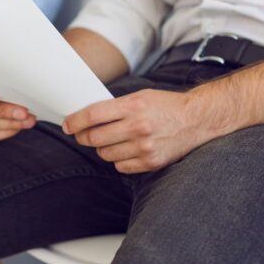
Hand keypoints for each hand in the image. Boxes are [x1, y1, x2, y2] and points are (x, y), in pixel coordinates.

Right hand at [0, 72, 35, 141]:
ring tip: (28, 120)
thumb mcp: (1, 72)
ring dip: (10, 123)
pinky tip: (19, 126)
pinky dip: (6, 131)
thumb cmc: (2, 78)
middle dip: (5, 112)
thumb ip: (4, 77)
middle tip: (23, 112)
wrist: (1, 88)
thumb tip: (20, 85)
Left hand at [63, 89, 205, 173]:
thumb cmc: (164, 106)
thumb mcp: (139, 97)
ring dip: (102, 149)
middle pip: (95, 138)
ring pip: (105, 154)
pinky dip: (118, 160)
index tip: (67, 125)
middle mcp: (138, 126)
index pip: (93, 116)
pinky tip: (126, 150)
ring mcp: (145, 146)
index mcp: (133, 106)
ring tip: (111, 141)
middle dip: (83, 137)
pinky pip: (120, 167)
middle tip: (83, 135)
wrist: (197, 119)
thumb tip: (83, 118)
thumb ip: (114, 107)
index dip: (74, 122)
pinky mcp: (151, 162)